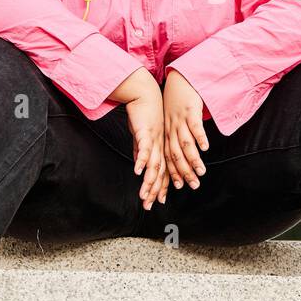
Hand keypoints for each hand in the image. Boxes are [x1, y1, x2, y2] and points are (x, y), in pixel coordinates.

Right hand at [125, 85, 168, 210]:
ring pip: (153, 164)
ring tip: (145, 195)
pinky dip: (142, 160)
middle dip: (155, 190)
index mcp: (160, 149)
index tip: (159, 202)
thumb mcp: (143, 137)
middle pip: (159, 173)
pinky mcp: (146, 132)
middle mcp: (159, 147)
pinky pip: (144, 148)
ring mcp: (154, 141)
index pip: (162, 172)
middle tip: (150, 206)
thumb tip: (139, 167)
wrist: (145, 94)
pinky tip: (138, 171)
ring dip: (149, 180)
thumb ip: (141, 152)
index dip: (161, 188)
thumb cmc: (145, 116)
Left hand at [163, 68, 208, 190]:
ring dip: (193, 159)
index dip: (173, 172)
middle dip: (184, 172)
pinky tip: (205, 148)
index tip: (180, 187)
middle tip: (194, 186)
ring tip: (201, 172)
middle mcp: (171, 129)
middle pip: (176, 154)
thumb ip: (173, 137)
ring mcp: (180, 120)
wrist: (178, 78)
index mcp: (166, 133)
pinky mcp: (189, 110)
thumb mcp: (170, 120)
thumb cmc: (176, 102)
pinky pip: (194, 126)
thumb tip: (176, 154)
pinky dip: (199, 137)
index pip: (168, 157)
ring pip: (185, 143)